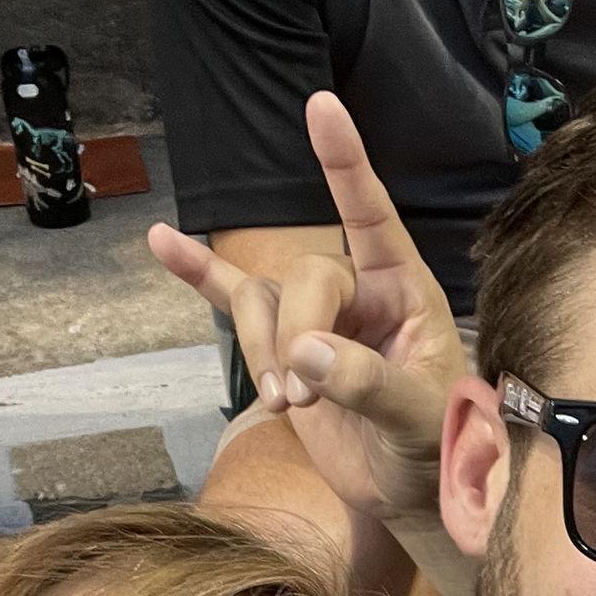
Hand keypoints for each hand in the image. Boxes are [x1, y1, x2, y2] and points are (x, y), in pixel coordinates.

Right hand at [148, 93, 466, 525]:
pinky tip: (160, 241)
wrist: (408, 490)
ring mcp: (315, 316)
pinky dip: (199, 275)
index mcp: (405, 291)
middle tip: (303, 401)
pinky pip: (234, 299)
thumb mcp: (418, 420)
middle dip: (293, 336)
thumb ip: (372, 386)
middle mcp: (359, 291)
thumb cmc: (435, 448)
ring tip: (288, 408)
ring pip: (261, 302)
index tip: (321, 105)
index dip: (347, 163)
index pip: (373, 216)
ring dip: (260, 355)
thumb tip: (308, 356)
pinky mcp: (282, 347)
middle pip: (303, 275)